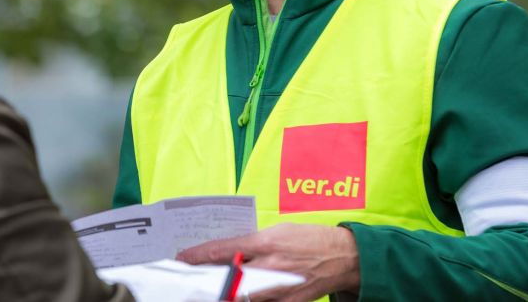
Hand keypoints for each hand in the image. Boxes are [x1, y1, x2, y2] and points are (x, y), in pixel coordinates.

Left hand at [176, 223, 358, 300]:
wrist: (344, 257)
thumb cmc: (310, 239)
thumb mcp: (278, 232)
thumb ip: (253, 243)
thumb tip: (227, 253)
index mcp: (267, 242)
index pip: (224, 249)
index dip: (200, 255)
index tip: (183, 258)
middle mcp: (271, 265)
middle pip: (228, 277)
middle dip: (207, 280)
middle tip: (191, 281)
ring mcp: (280, 288)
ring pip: (242, 297)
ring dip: (225, 294)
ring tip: (212, 291)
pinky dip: (248, 300)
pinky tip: (238, 298)